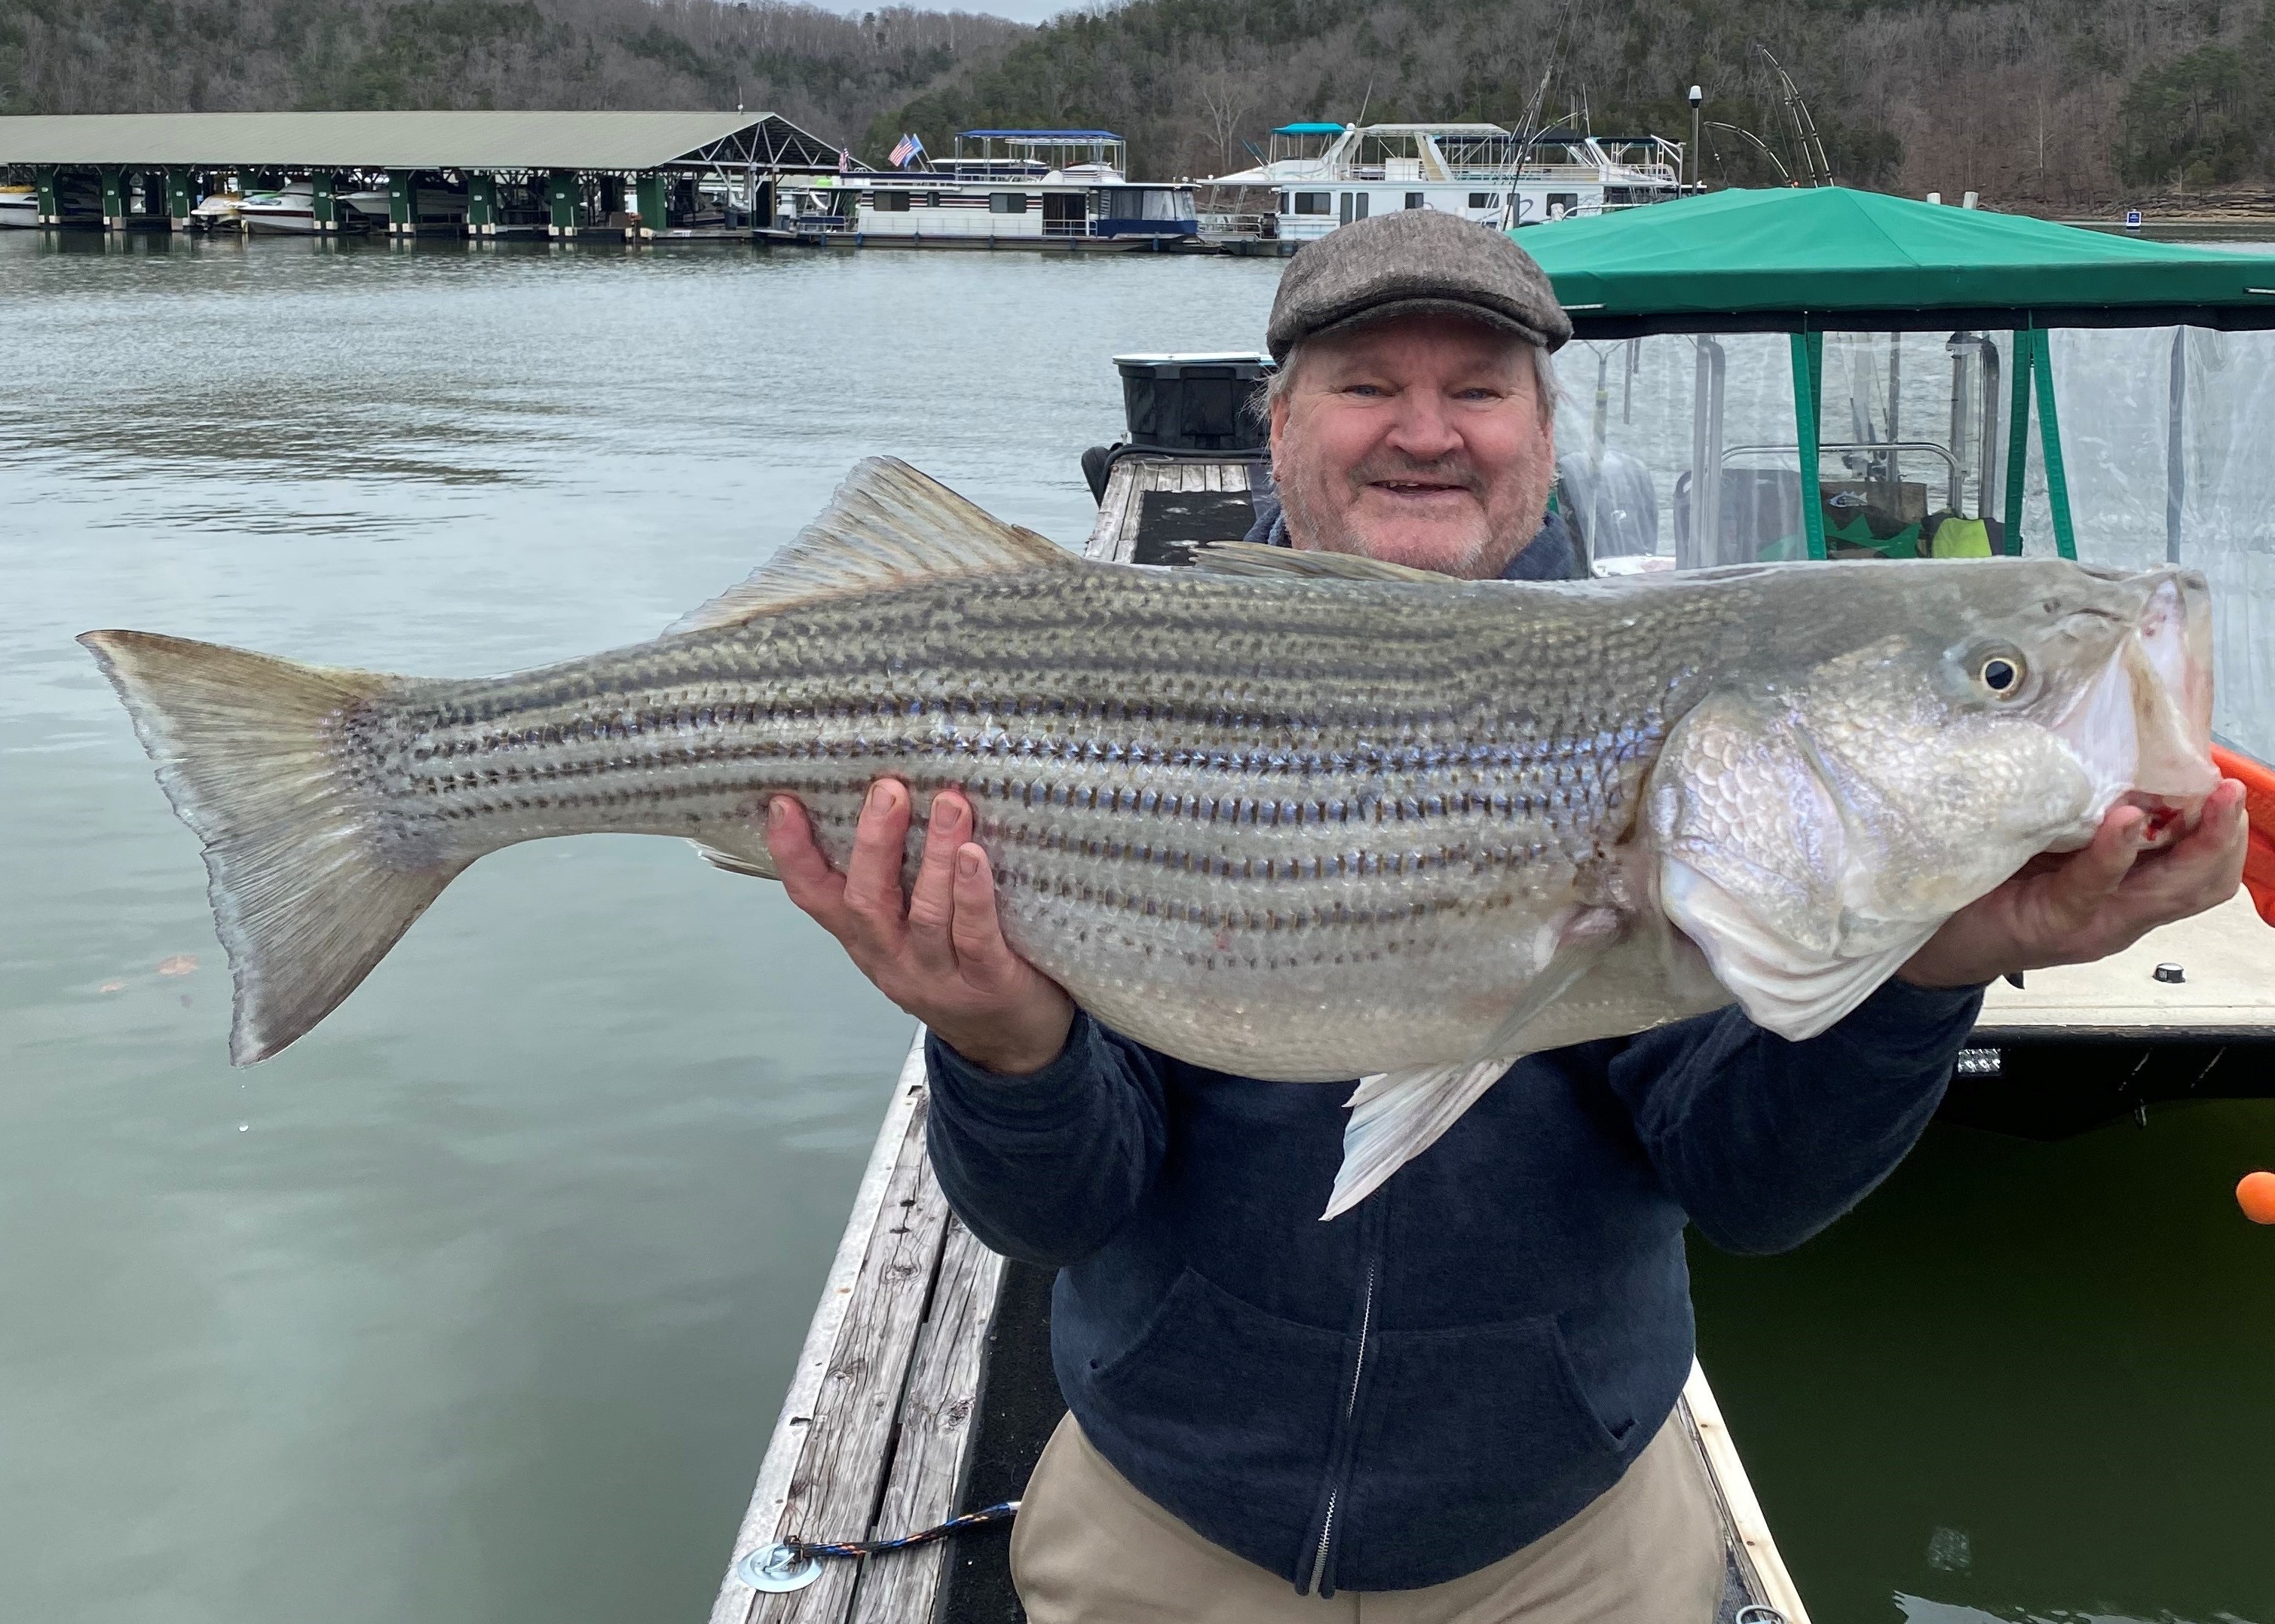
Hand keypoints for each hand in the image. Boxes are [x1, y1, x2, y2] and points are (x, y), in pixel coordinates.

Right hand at [766, 780, 1075, 1075]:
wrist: (1010, 1043)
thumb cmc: (960, 967)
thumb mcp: (909, 931)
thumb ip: (893, 882)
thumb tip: (884, 799)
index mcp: (866, 941)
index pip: (815, 898)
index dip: (793, 854)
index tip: (784, 803)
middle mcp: (893, 959)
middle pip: (868, 902)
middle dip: (874, 843)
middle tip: (887, 790)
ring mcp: (938, 975)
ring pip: (926, 914)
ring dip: (934, 856)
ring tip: (948, 805)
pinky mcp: (988, 983)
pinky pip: (975, 936)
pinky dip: (972, 894)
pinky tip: (975, 857)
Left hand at [1899, 779, 2249, 989]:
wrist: (1923, 935)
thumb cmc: (1984, 879)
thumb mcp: (2045, 832)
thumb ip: (2080, 805)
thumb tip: (2109, 742)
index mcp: (2127, 883)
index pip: (2200, 859)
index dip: (2220, 820)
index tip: (2220, 773)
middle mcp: (2122, 908)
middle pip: (2202, 879)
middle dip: (2225, 833)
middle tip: (2231, 789)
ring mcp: (2093, 922)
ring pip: (2170, 890)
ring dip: (2196, 842)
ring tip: (2209, 800)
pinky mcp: (2052, 926)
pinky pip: (2094, 888)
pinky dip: (2114, 853)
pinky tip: (2124, 822)